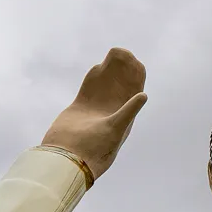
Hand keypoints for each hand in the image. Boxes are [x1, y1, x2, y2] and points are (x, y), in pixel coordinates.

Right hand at [41, 48, 147, 180]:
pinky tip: (98, 67)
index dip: (136, 79)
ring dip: (109, 72)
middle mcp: (111, 113)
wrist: (67, 159)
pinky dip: (94, 79)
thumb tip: (144, 95)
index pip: (133, 94)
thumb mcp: (116, 129)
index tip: (138, 63)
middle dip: (122, 71)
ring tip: (114, 54)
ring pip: (104, 86)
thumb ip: (128, 111)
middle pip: (119, 87)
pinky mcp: (79, 109)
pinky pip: (88, 89)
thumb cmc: (95, 149)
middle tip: (124, 52)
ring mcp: (95, 110)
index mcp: (124, 118)